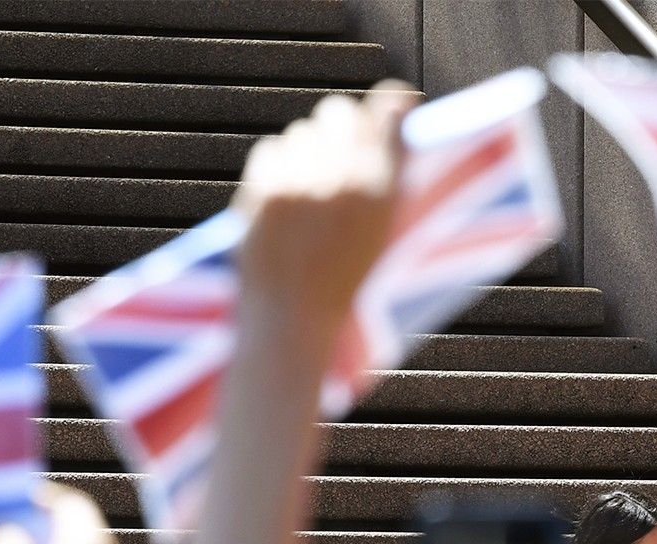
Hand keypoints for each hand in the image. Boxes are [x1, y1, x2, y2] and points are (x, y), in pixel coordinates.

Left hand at [235, 82, 414, 334]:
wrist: (294, 325)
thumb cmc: (348, 297)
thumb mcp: (385, 243)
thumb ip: (385, 190)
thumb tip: (382, 145)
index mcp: (383, 190)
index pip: (390, 109)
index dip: (392, 105)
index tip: (394, 110)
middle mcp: (342, 175)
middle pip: (341, 112)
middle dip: (344, 127)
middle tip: (345, 153)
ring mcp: (299, 179)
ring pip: (304, 132)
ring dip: (311, 150)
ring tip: (314, 189)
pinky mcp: (263, 186)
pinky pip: (273, 150)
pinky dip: (280, 167)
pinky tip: (288, 198)